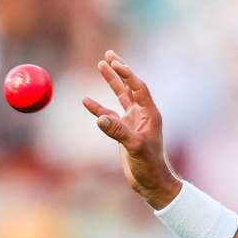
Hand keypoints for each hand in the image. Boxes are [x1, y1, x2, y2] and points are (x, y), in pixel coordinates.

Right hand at [82, 50, 181, 208]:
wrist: (151, 182)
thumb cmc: (150, 165)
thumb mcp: (134, 147)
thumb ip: (118, 132)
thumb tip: (99, 118)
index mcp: (150, 114)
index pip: (138, 88)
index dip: (127, 74)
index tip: (114, 62)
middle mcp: (142, 114)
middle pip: (130, 86)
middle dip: (119, 70)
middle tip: (108, 54)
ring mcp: (132, 122)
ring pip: (120, 97)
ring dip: (110, 82)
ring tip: (100, 65)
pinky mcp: (123, 132)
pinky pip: (109, 116)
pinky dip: (98, 108)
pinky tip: (86, 100)